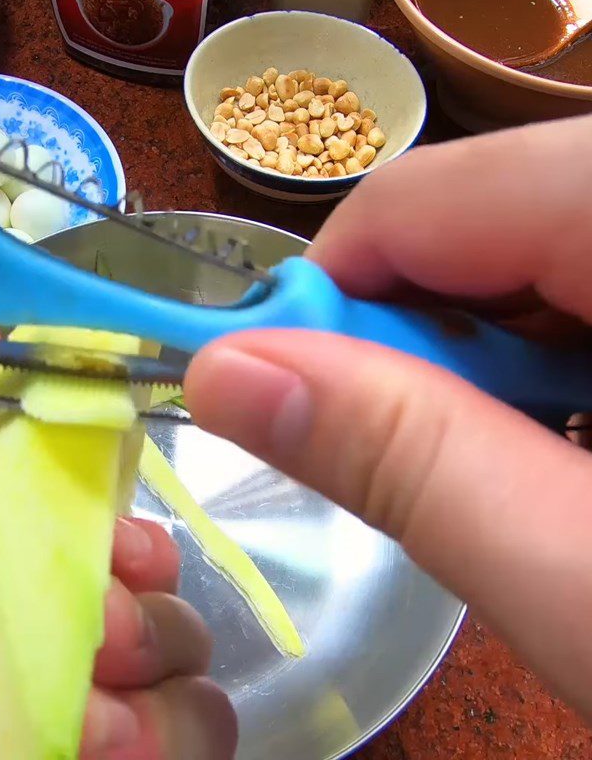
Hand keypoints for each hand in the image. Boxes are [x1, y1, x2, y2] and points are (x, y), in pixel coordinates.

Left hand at [0, 349, 235, 759]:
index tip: (107, 528)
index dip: (119, 509)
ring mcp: (99, 699)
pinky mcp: (132, 759)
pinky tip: (96, 750)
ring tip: (80, 716)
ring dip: (148, 668)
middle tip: (93, 627)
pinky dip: (165, 733)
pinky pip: (205, 724)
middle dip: (135, 596)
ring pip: (191, 644)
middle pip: (162, 574)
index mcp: (3, 557)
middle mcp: (54, 622)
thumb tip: (0, 328)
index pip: (106, 507)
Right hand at [186, 114, 591, 719]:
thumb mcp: (581, 578)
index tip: (284, 392)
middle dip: (409, 340)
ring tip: (511, 466)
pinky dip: (538, 355)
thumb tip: (221, 374)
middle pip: (475, 218)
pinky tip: (563, 437)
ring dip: (475, 357)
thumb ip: (406, 461)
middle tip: (412, 456)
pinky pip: (571, 275)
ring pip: (520, 249)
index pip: (427, 199)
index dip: (325, 294)